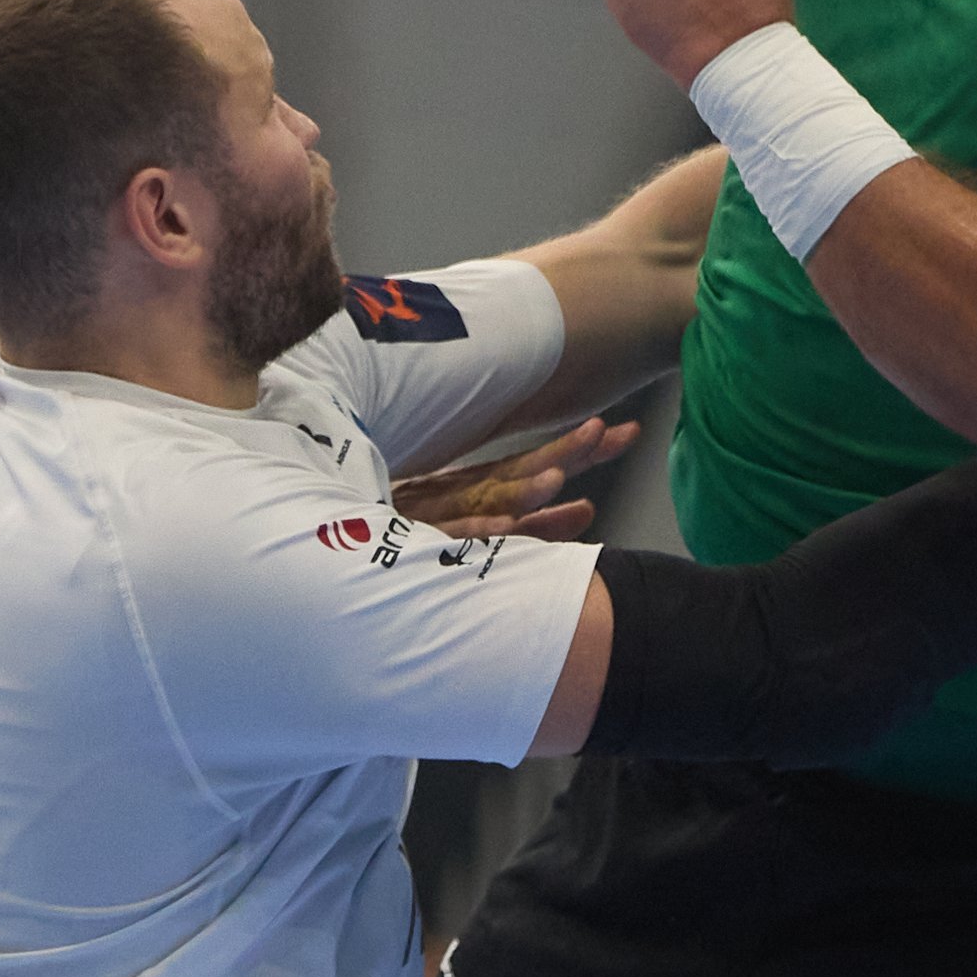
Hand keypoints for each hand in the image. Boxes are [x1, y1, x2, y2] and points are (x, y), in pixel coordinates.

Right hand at [396, 416, 640, 541]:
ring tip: (556, 479)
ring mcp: (442, 515)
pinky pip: (452, 537)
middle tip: (604, 432)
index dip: (582, 447)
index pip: (539, 462)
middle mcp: (466, 495)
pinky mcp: (416, 538)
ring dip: (522, 491)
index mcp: (482, 487)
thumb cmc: (417, 534)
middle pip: (522, 471)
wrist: (346, 544)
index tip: (630, 432)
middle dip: (564, 452)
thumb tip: (589, 508)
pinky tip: (502, 526)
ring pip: (488, 502)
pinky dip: (475, 530)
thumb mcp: (481, 525)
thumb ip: (537, 523)